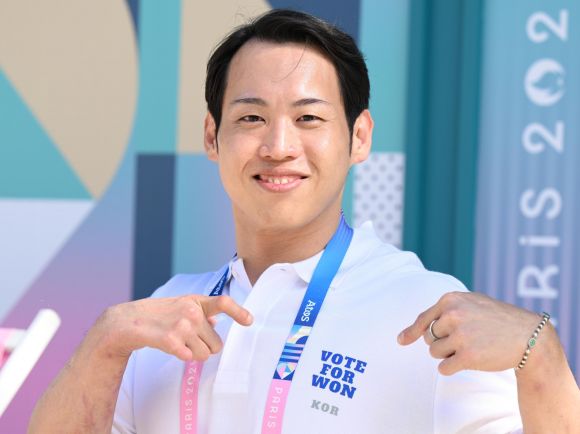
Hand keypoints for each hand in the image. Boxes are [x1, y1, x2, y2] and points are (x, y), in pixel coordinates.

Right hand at [90, 295, 252, 361]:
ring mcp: (181, 325)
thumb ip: (201, 312)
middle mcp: (191, 311)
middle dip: (206, 347)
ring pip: (204, 354)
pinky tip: (170, 347)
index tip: (250, 321)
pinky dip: (182, 357)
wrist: (127, 322)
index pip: (223, 303)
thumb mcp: (181, 306)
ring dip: (194, 354)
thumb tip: (218, 319)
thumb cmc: (158, 314)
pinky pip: (189, 358)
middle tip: (189, 341)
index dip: (239, 312)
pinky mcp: (170, 340)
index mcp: (196, 302)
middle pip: (217, 344)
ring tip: (178, 343)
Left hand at [397, 291, 543, 374]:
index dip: (411, 332)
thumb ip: (446, 310)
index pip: (423, 319)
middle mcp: (452, 315)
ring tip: (470, 347)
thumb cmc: (496, 319)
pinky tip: (468, 361)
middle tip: (466, 340)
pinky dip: (451, 368)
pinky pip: (443, 367)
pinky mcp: (467, 355)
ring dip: (448, 355)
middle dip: (442, 342)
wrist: (527, 335)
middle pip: (428, 338)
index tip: (401, 341)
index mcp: (451, 299)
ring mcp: (460, 335)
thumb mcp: (471, 303)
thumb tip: (416, 331)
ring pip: (434, 353)